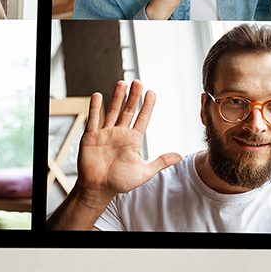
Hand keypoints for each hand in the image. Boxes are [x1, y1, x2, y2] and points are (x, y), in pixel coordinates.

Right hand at [75, 80, 181, 198]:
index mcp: (132, 140)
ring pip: (112, 111)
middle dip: (133, 96)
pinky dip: (94, 107)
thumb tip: (180, 156)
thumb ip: (161, 162)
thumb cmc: (120, 182)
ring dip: (117, 97)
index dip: (147, 105)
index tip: (151, 92)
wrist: (98, 189)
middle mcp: (119, 134)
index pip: (142, 118)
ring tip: (122, 83)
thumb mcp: (144, 172)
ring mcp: (105, 134)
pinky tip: (98, 95)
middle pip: (128, 111)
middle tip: (138, 82)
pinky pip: (93, 119)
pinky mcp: (91, 136)